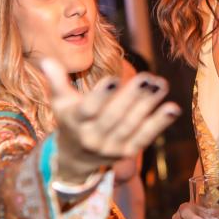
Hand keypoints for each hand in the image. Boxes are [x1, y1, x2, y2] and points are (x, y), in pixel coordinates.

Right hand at [40, 58, 180, 184]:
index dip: (101, 96)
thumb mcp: (60, 102)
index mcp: (75, 122)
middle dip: (132, 97)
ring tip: (161, 84)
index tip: (115, 79)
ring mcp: (111, 148)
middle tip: (148, 77)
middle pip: (114, 117)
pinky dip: (159, 124)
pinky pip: (145, 137)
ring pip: (131, 126)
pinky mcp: (127, 153)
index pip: (88, 109)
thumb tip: (46, 60)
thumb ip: (57, 81)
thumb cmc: (70, 120)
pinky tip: (172, 108)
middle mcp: (93, 138)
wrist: (75, 158)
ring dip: (148, 105)